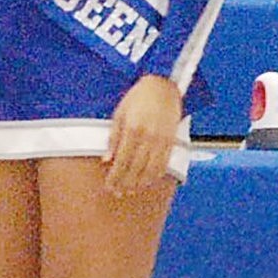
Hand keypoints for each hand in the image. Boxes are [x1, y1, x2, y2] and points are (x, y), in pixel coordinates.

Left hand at [103, 75, 182, 195]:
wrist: (163, 85)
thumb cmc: (138, 97)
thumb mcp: (119, 113)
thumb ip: (113, 138)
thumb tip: (106, 160)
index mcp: (132, 129)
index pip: (122, 160)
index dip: (115, 176)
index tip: (109, 185)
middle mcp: (148, 137)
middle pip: (135, 168)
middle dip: (125, 182)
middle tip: (117, 192)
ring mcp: (161, 140)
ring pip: (150, 169)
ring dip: (139, 183)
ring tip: (130, 190)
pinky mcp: (171, 141)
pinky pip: (163, 164)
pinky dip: (155, 176)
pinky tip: (147, 181)